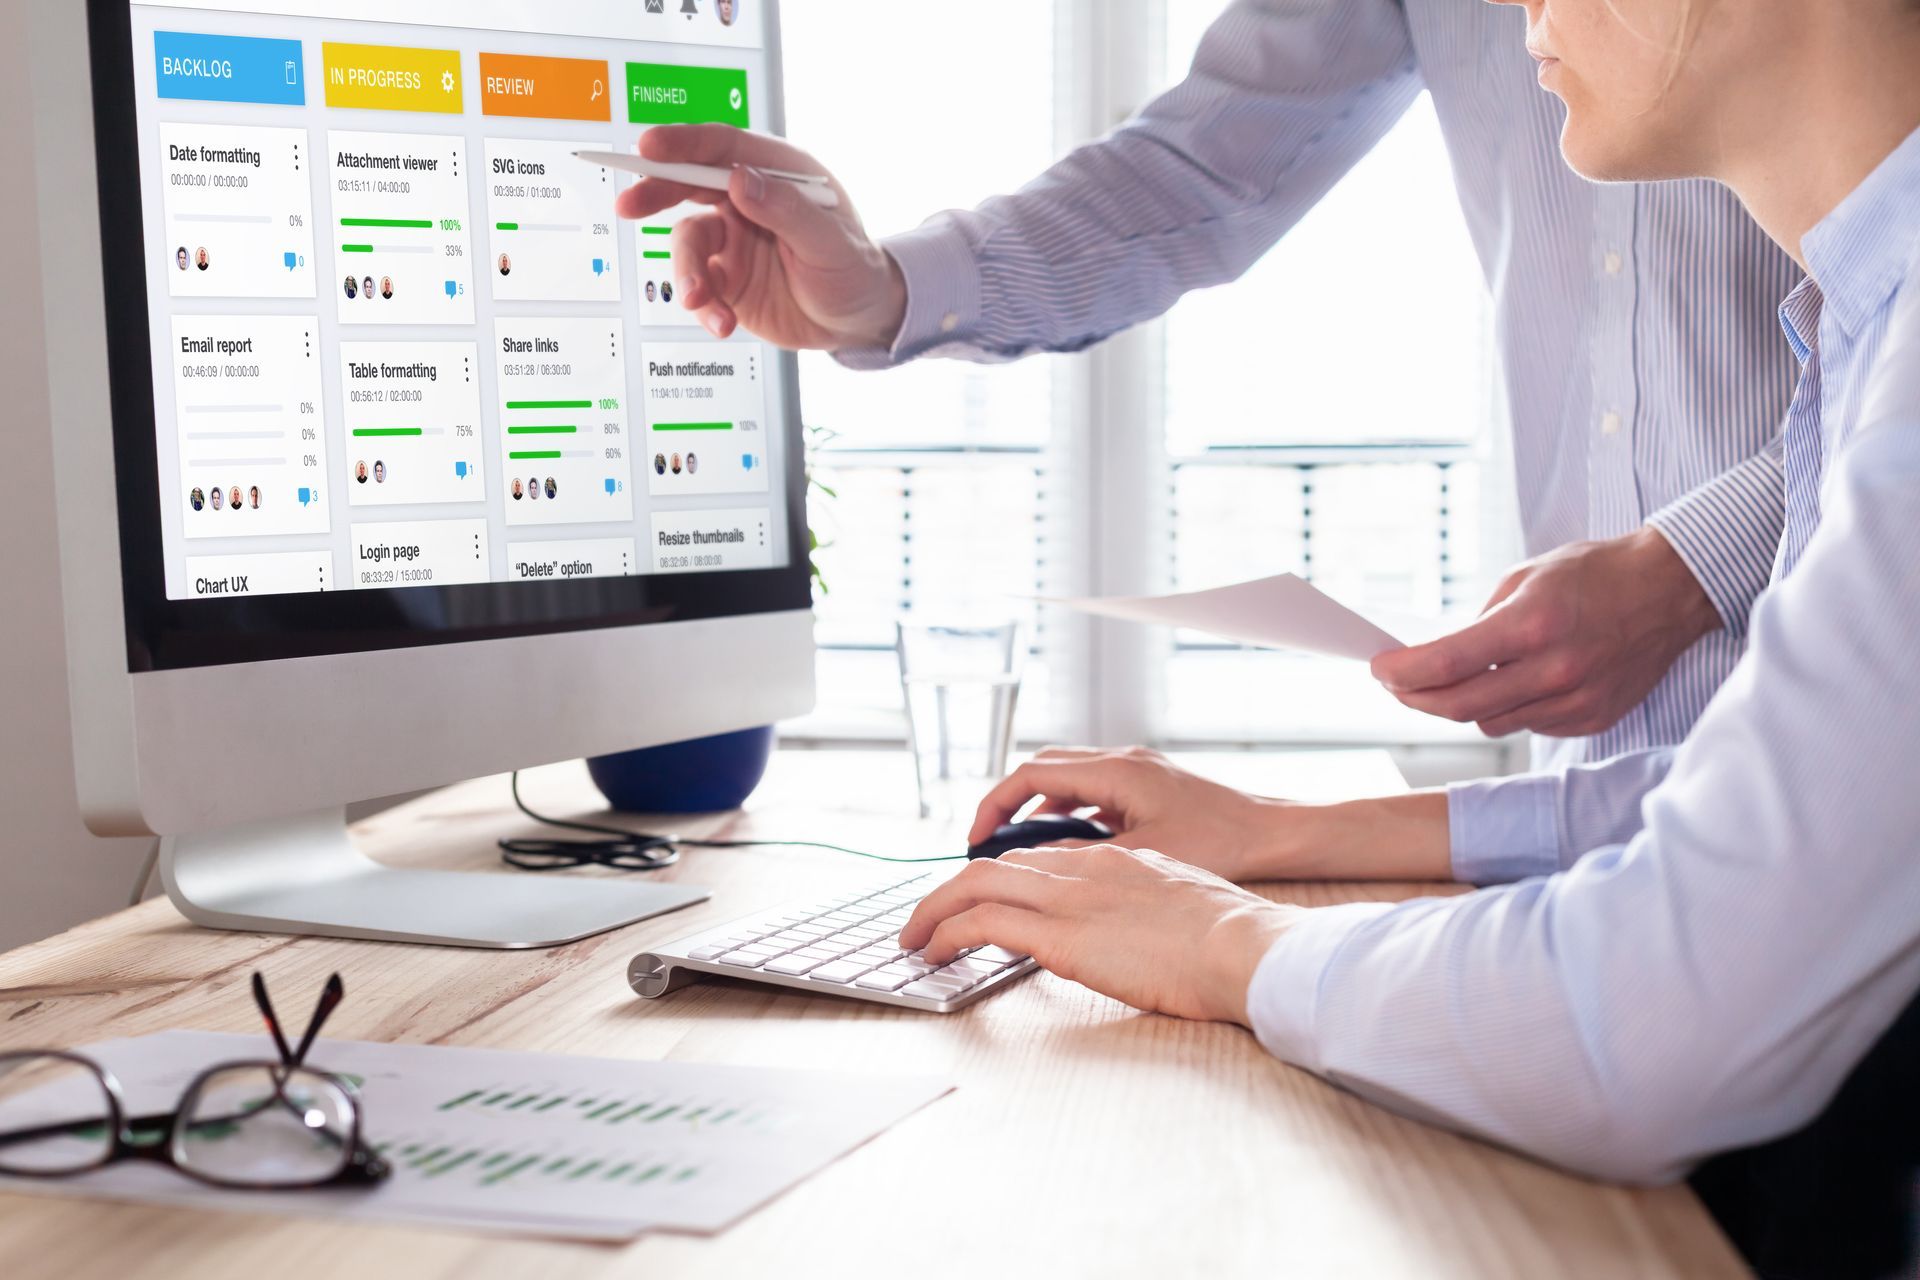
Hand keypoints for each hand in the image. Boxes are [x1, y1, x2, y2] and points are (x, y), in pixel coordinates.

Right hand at [612, 125, 906, 348]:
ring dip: (688, 273)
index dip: (683, 143)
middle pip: (689, 183)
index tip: (649, 148)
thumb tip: (741, 180)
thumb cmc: (855, 271)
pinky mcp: (726, 277)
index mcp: (778, 173)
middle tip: (629, 205)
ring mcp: (734, 239)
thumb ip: (787, 210)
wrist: (858, 322)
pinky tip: (723, 323)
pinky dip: (704, 306)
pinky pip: (698, 286)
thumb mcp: (831, 242)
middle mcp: (749, 200)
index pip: (723, 147)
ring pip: (689, 243)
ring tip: (700, 302)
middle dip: (656, 192)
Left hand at [900, 846, 1301, 1024]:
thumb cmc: (1232, 941)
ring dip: (935, 910)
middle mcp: (1085, 868)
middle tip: (927, 917)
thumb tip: (1134, 932)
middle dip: (953, 890)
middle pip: (997, 866)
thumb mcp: (1183, 907)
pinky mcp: (1059, 934)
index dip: (1002, 879)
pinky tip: (933, 953)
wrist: (1244, 947)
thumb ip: (1147, 908)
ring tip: (914, 938)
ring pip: (976, 885)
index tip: (980, 900)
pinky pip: (982, 923)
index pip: (1040, 859)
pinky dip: (948, 933)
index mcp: (1117, 861)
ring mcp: (1070, 897)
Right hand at [969, 747, 1292, 881]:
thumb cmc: (1222, 843)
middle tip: (987, 842)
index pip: (1032, 774)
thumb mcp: (1141, 857)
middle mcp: (1123, 760)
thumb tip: (1035, 867)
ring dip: (1039, 808)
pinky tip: (1070, 846)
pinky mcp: (1149, 785)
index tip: (976, 838)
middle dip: (1009, 804)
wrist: (1274, 833)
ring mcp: (1137, 769)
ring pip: (1068, 778)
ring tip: (1021, 849)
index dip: (995, 805)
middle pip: (1043, 769)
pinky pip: (1093, 789)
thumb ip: (1084, 857)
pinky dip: (1070, 811)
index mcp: (1115, 771)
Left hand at [1371, 527, 1722, 737]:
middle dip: (1416, 698)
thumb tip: (1436, 659)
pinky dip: (1509, 708)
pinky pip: (1528, 725)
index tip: (1379, 670)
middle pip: (1459, 707)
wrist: (1670, 591)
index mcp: (1532, 625)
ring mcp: (1576, 700)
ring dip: (1463, 704)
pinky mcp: (1592, 718)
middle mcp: (1555, 669)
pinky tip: (1515, 682)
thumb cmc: (1595, 574)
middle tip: (1397, 685)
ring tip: (1459, 678)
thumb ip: (1479, 623)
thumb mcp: (1524, 578)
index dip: (1402, 673)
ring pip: (1490, 722)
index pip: (1447, 664)